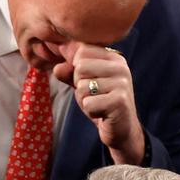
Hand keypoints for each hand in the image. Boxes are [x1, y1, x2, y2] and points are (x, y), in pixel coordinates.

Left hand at [53, 43, 144, 164]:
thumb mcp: (82, 84)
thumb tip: (57, 68)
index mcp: (113, 58)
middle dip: (79, 85)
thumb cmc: (100, 102)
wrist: (121, 128)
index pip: (82, 51)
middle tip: (94, 95)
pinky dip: (90, 111)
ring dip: (85, 99)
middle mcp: (120, 67)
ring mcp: (122, 83)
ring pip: (82, 86)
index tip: (89, 80)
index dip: (75, 68)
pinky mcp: (120, 101)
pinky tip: (102, 112)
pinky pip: (88, 103)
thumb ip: (69, 73)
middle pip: (80, 67)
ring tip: (99, 103)